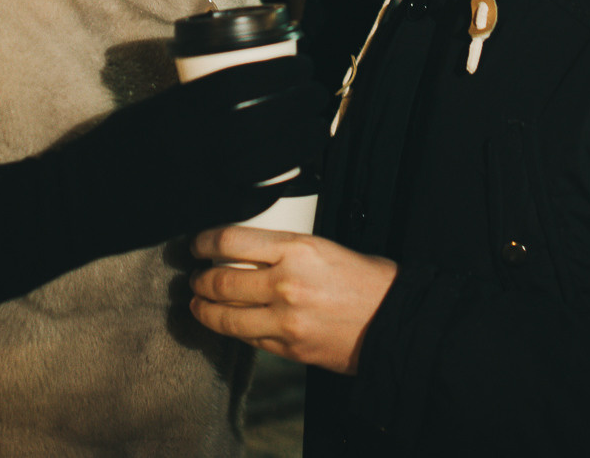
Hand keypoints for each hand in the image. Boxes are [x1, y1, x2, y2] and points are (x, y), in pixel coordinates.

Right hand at [52, 56, 330, 257]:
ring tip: (317, 128)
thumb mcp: (149, 110)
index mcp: (179, 108)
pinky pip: (254, 197)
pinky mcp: (203, 211)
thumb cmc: (111, 149)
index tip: (303, 66)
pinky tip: (296, 172)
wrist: (80, 201)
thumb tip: (232, 86)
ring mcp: (201, 179)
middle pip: (266, 118)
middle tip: (319, 94)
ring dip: (302, 142)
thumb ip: (189, 101)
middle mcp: (195, 141)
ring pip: (269, 159)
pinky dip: (279, 183)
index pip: (244, 82)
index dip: (283, 74)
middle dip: (302, 104)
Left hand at [189, 227, 397, 373]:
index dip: (204, 242)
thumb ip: (287, 250)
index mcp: (297, 249)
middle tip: (195, 276)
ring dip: (204, 308)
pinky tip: (226, 323)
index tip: (196, 244)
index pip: (231, 240)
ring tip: (198, 302)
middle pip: (221, 279)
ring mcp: (285, 320)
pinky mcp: (289, 348)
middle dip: (199, 279)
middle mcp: (286, 283)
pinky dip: (231, 330)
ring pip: (226, 316)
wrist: (395, 324)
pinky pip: (247, 339)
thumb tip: (250, 252)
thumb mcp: (326, 247)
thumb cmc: (368, 281)